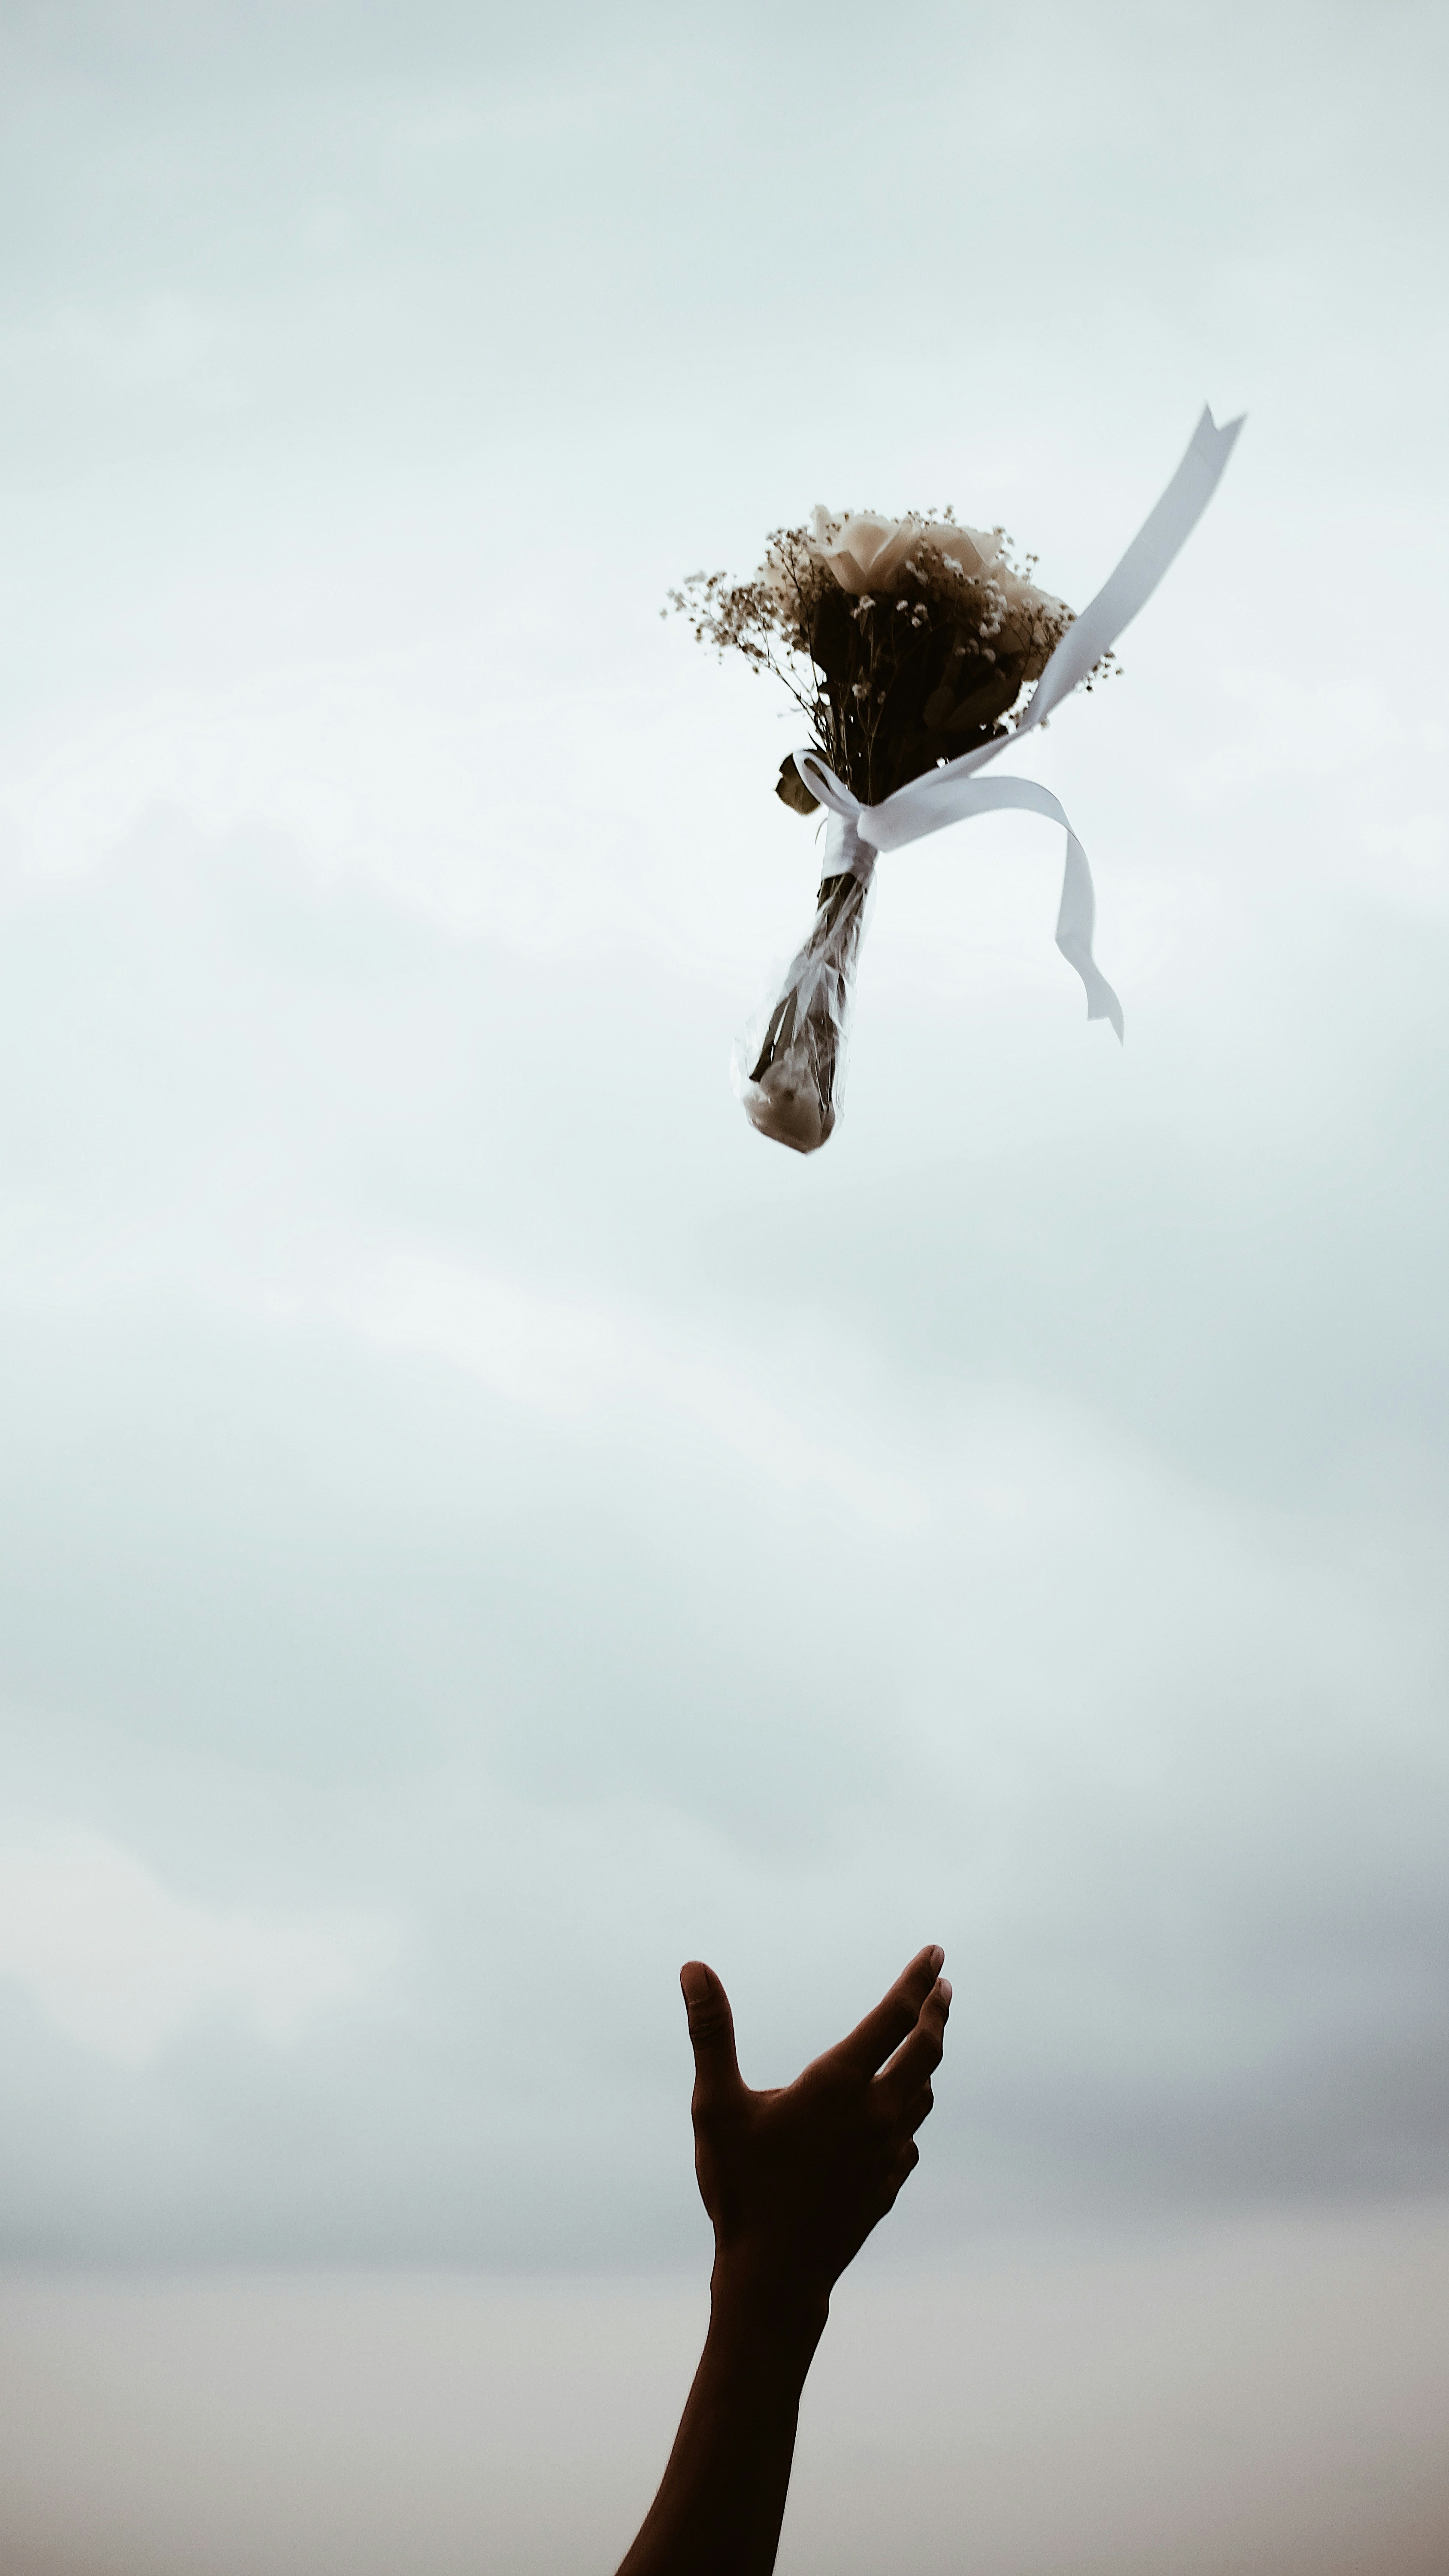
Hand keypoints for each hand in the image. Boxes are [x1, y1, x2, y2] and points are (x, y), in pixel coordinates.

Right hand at [680, 1945, 950, 2322]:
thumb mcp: (715, 2106)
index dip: (916, 1980)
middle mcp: (875, 2113)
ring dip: (929, 2060)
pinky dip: (911, 2111)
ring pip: (923, 2094)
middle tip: (944, 1985)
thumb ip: (710, 2032)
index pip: (894, 2016)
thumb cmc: (741, 2189)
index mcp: (839, 2084)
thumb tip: (693, 1968)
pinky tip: (901, 2115)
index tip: (935, 1952)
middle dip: (936, 2012)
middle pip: (925, 2051)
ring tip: (927, 2041)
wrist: (776, 2277)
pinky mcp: (888, 2185)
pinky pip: (910, 2137)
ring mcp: (888, 2153)